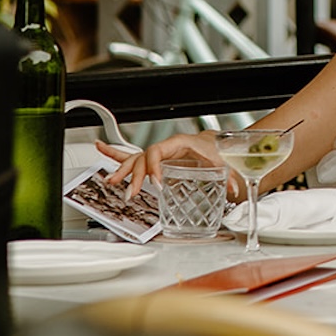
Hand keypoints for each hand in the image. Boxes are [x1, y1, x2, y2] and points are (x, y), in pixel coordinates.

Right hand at [99, 132, 226, 199]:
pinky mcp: (153, 160)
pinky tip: (100, 148)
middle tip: (131, 192)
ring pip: (134, 159)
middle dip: (135, 176)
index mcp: (178, 144)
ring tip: (110, 180)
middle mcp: (164, 148)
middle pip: (143, 159)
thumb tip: (235, 189)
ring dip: (120, 169)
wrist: (212, 143)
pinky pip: (131, 156)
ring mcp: (156, 154)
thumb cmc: (212, 150)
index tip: (156, 183)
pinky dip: (114, 153)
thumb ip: (229, 177)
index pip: (158, 152)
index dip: (154, 167)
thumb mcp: (221, 161)